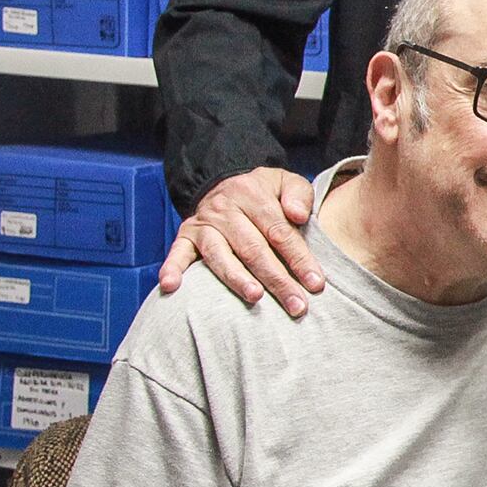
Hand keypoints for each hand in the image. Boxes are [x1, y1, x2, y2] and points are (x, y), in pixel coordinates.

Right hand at [159, 167, 322, 315]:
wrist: (226, 182)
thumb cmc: (265, 192)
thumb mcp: (286, 181)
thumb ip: (298, 194)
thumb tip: (299, 215)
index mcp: (253, 195)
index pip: (280, 232)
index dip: (299, 259)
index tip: (316, 284)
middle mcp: (226, 209)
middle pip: (253, 248)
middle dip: (277, 279)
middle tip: (296, 305)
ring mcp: (204, 223)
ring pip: (220, 255)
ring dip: (236, 278)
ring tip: (255, 297)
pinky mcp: (186, 235)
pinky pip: (178, 252)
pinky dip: (171, 268)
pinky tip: (170, 286)